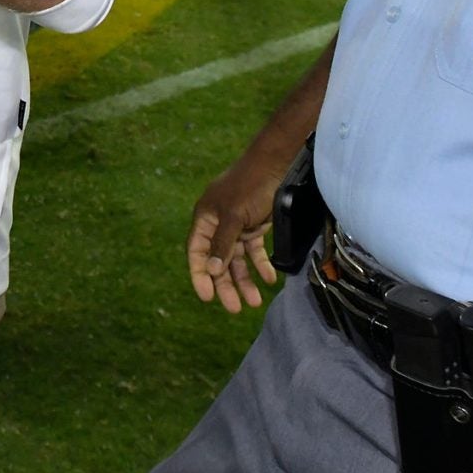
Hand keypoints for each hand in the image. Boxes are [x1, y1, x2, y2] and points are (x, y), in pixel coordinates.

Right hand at [187, 154, 286, 312]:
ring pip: (237, 259)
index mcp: (205, 219)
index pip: (197, 253)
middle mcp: (218, 224)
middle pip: (218, 261)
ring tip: (255, 301)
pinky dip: (261, 264)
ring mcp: (236, 225)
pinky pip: (254, 250)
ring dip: (245, 279)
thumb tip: (211, 270)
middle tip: (236, 308)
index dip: (200, 276)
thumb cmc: (249, 186)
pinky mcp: (254, 225)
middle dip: (226, 284)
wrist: (276, 164)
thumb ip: (222, 244)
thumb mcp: (234, 217)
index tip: (207, 298)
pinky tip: (269, 279)